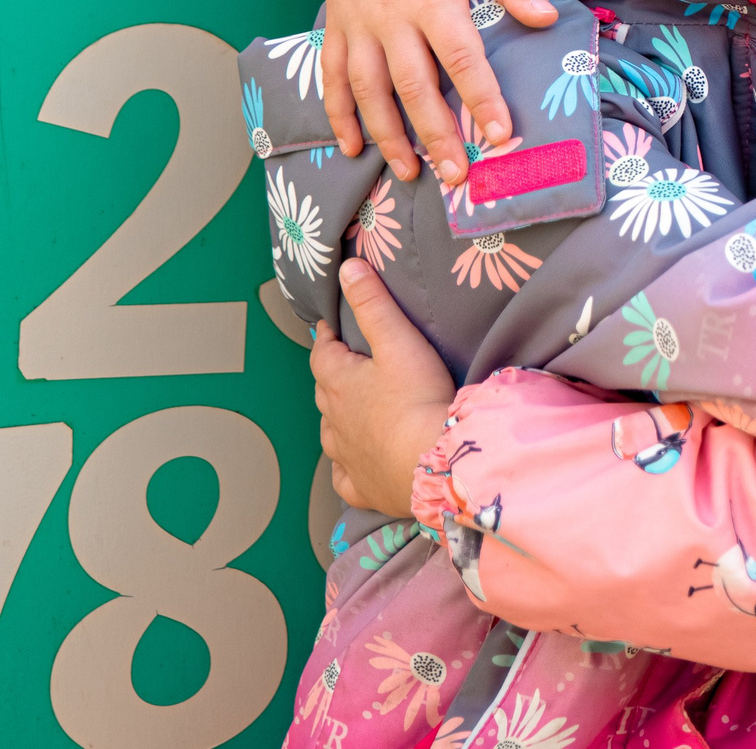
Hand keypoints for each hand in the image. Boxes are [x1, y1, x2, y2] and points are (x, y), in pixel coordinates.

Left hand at [314, 259, 459, 515]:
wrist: (432, 464)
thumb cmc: (417, 399)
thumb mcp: (398, 342)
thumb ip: (373, 304)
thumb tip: (347, 268)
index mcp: (339, 384)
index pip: (323, 354)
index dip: (327, 338)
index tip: (331, 327)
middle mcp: (334, 422)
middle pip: (325, 392)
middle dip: (331, 376)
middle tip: (345, 364)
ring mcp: (346, 457)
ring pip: (331, 433)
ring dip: (336, 419)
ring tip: (348, 410)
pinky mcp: (363, 486)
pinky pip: (344, 476)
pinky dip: (346, 465)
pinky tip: (351, 464)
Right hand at [325, 0, 555, 182]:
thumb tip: (548, 18)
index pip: (461, 56)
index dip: (481, 97)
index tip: (499, 135)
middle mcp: (392, 16)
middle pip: (412, 84)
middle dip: (435, 134)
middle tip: (456, 176)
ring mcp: (359, 24)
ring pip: (368, 89)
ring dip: (387, 135)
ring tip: (410, 173)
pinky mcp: (337, 28)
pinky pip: (332, 78)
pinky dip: (339, 116)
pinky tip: (354, 148)